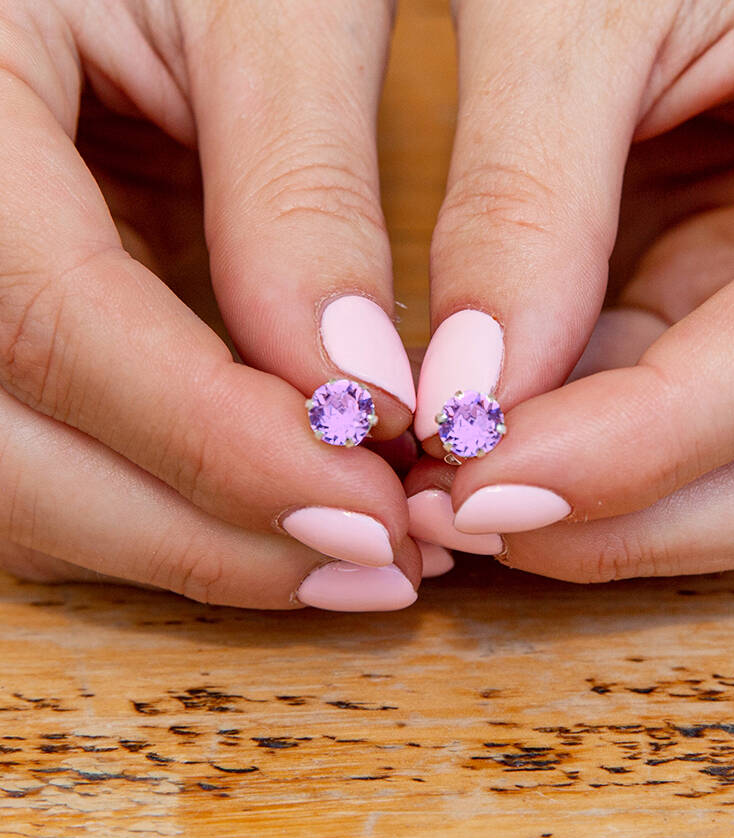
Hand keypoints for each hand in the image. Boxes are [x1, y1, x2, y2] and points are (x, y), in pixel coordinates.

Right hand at [0, 0, 420, 609]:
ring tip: (351, 557)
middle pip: (18, 455)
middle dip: (209, 536)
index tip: (371, 510)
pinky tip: (282, 512)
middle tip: (376, 565)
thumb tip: (360, 395)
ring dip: (196, 546)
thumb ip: (306, 193)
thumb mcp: (262, 9)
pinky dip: (173, 511)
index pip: (50, 324)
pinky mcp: (7, 339)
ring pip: (30, 489)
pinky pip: (58, 463)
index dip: (217, 442)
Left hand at [408, 0, 733, 578]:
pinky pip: (698, 428)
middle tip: (471, 523)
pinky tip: (507, 447)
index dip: (647, 442)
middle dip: (639, 519)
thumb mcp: (582, 8)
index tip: (486, 483)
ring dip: (619, 513)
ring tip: (471, 501)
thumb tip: (466, 390)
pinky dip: (602, 460)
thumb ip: (523, 196)